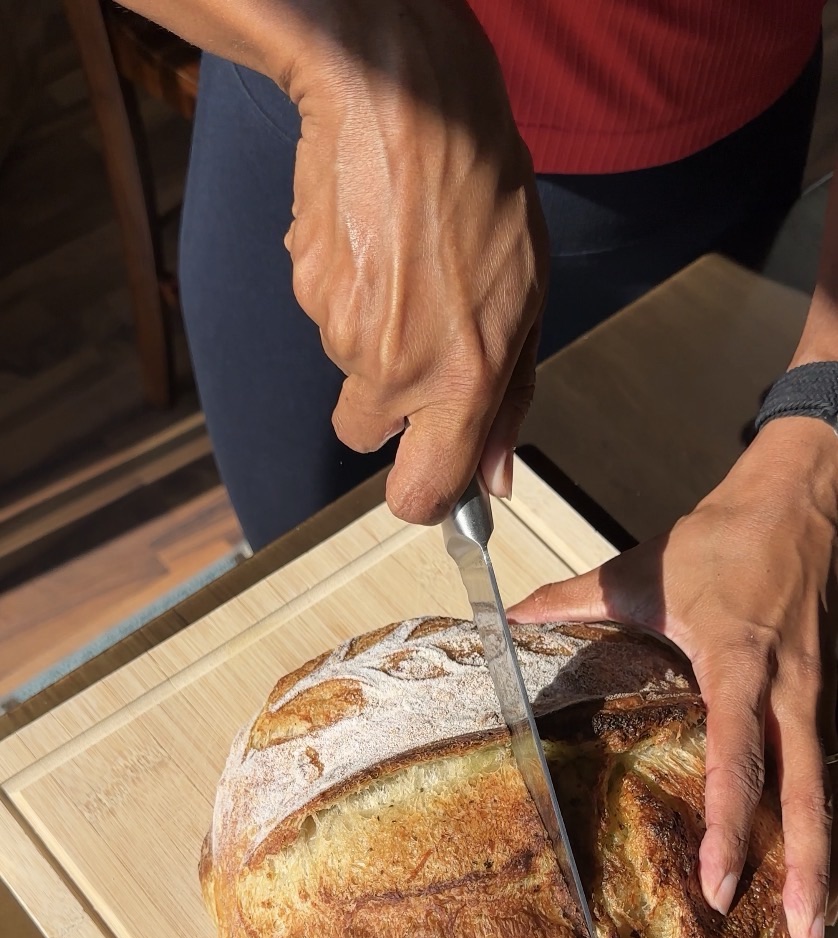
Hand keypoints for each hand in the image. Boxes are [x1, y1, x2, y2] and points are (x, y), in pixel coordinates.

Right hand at [279, 0, 547, 522]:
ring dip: (372, 331)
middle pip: (364, 434)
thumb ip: (510, 399)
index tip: (427, 484)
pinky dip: (346, 289)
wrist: (406, 99)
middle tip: (419, 334)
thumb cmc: (484, 192)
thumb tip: (494, 479)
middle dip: (386, 405)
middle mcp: (394, 368)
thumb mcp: (529, 299)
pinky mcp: (306, 289)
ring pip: (347, 366)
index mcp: (462, 378)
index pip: (421, 494)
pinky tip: (373, 240)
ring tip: (406, 262)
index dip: (422, 499)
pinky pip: (324, 314)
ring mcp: (341, 330)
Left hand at [508, 418, 837, 937]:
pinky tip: (816, 867)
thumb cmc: (721, 537)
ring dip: (824, 855)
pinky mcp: (830, 695)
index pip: (736, 757)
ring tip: (816, 923)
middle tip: (804, 932)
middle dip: (808, 865)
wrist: (801, 496)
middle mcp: (790, 689)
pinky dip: (821, 819)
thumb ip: (571, 600)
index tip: (720, 882)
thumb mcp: (643, 569)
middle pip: (805, 791)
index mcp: (739, 662)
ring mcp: (819, 695)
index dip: (731, 825)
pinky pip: (829, 768)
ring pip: (826, 787)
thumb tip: (504, 619)